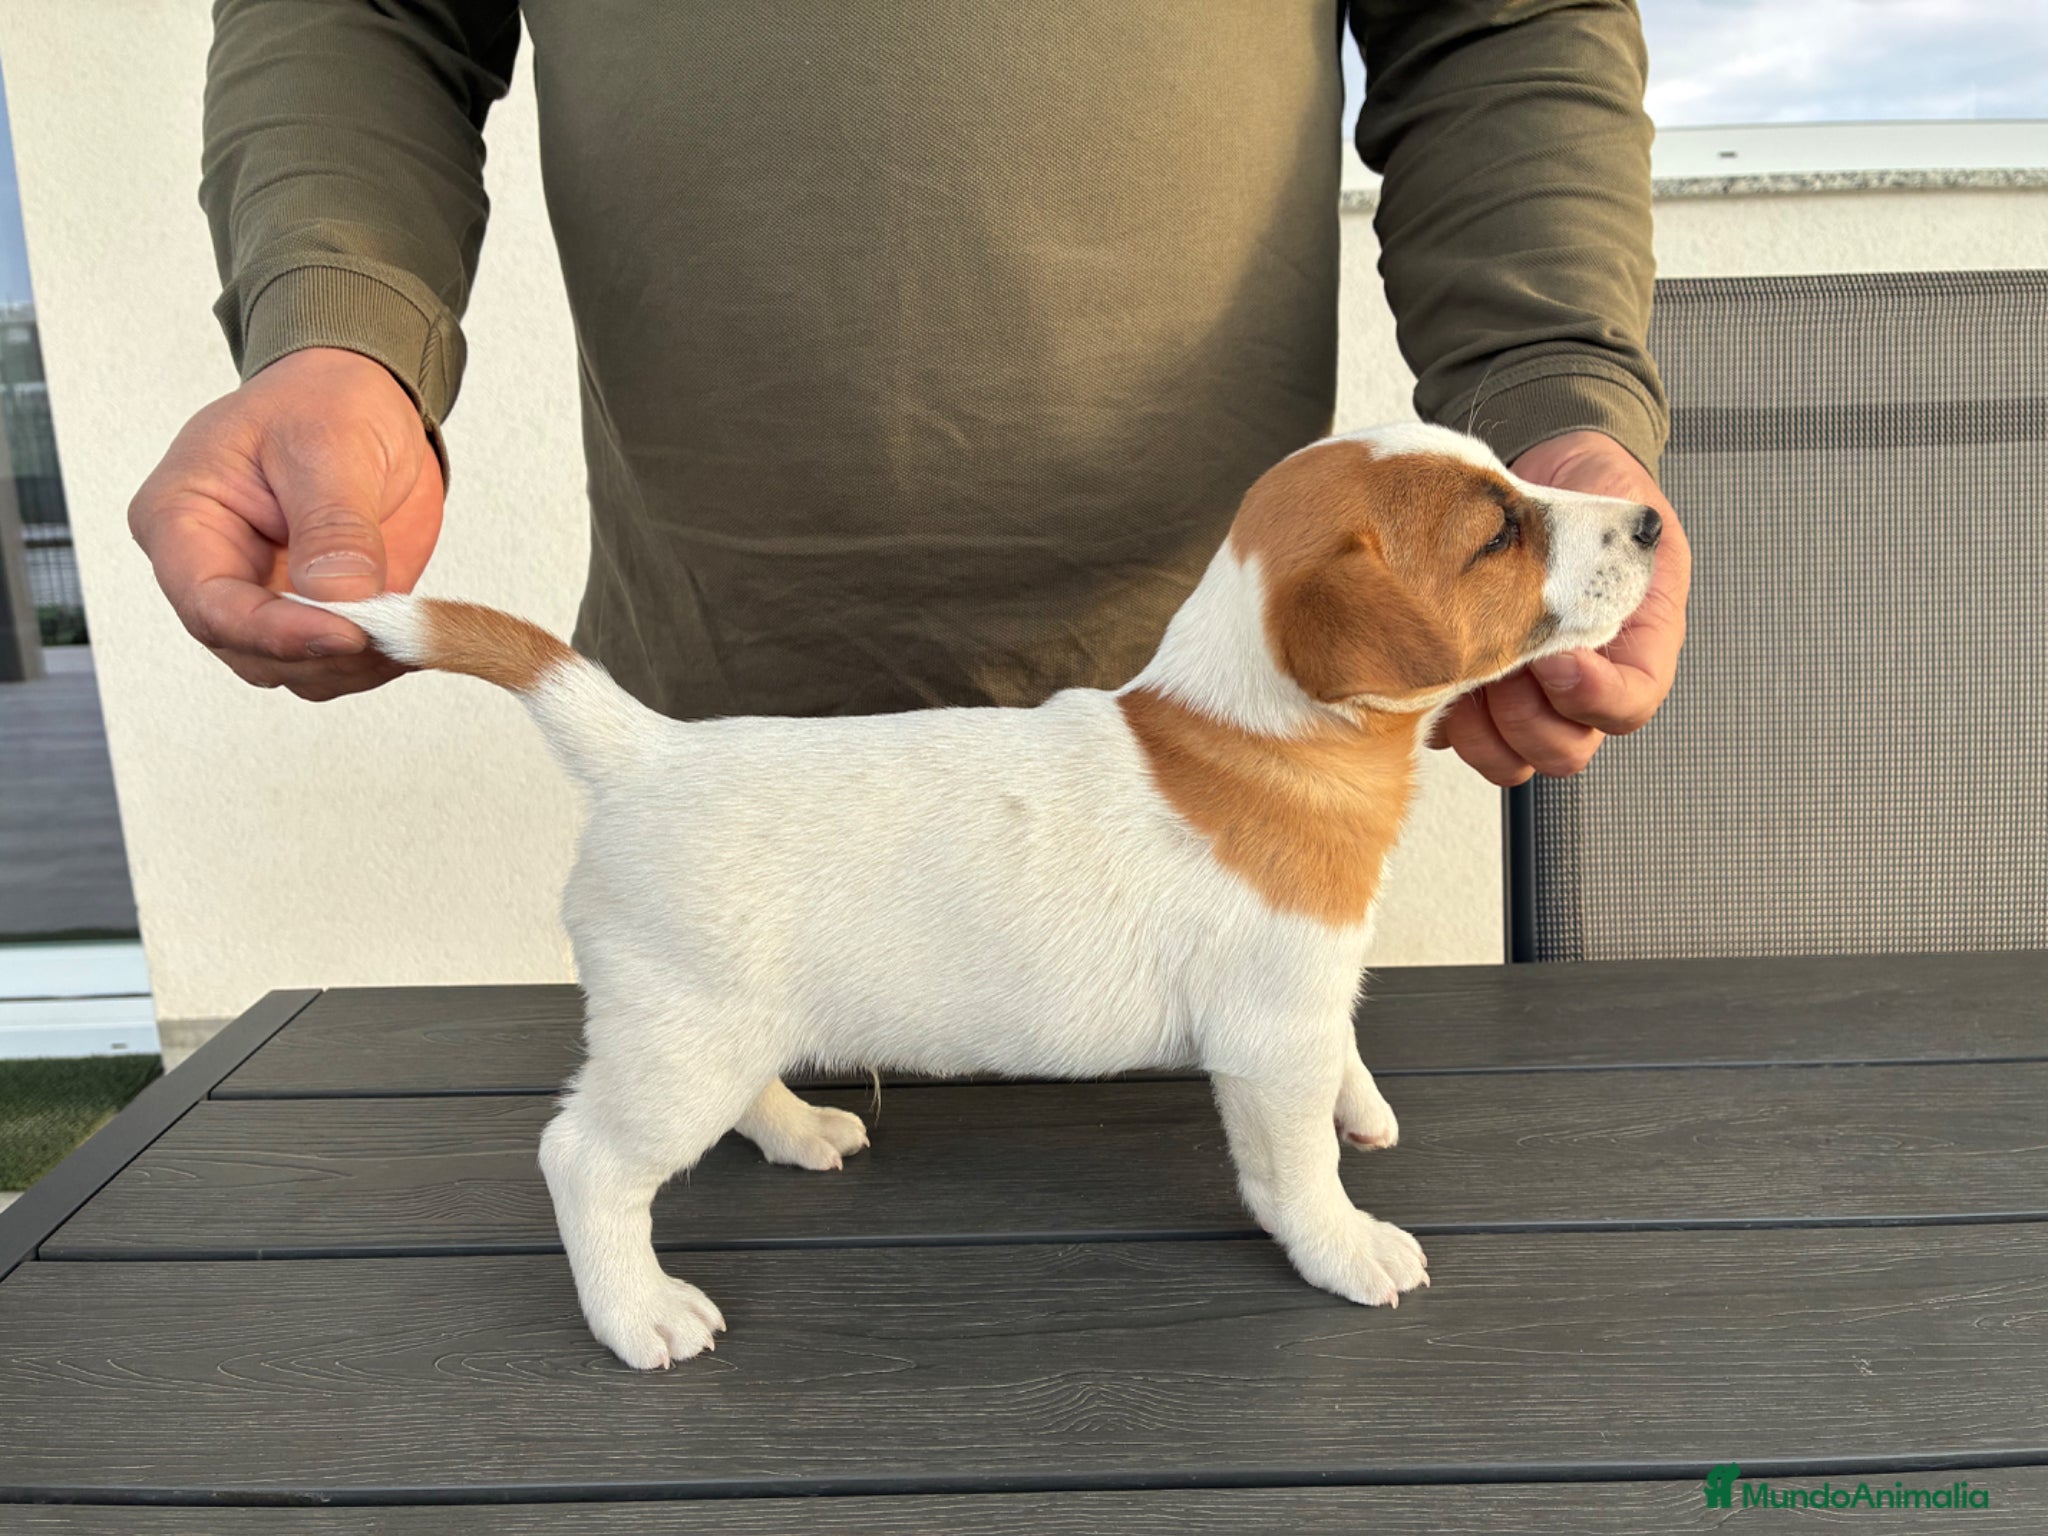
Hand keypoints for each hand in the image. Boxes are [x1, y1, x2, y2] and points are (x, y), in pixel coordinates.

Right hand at [129, 347, 442, 700]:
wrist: (361, 401)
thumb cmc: (321, 402)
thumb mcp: (328, 443)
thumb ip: (333, 522)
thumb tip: (340, 594)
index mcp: (181, 521)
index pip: (210, 604)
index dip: (277, 632)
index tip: (346, 631)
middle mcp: (213, 572)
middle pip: (251, 651)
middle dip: (324, 654)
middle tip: (390, 631)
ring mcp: (264, 599)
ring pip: (297, 670)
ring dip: (356, 665)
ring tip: (409, 629)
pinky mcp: (316, 614)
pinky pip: (338, 662)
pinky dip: (378, 661)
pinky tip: (413, 635)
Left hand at [1429, 430, 1691, 783]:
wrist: (1547, 467)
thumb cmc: (1595, 495)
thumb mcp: (1628, 515)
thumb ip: (1623, 553)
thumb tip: (1601, 571)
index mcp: (1633, 651)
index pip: (1627, 709)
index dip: (1591, 699)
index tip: (1557, 657)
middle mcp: (1578, 686)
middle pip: (1563, 751)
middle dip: (1528, 718)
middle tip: (1508, 665)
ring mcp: (1523, 694)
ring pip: (1508, 756)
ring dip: (1482, 726)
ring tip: (1469, 669)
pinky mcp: (1471, 689)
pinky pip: (1452, 733)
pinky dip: (1440, 711)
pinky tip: (1435, 667)